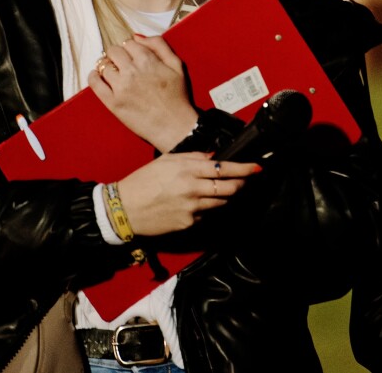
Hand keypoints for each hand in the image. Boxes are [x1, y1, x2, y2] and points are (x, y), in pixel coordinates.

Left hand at [88, 34, 197, 151]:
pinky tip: (97, 77)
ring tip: (113, 72)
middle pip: (113, 52)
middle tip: (122, 63)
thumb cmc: (178, 96)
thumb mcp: (176, 65)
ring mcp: (120, 87)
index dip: (130, 48)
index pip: (128, 43)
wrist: (174, 126)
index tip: (132, 55)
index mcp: (147, 60)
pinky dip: (93, 77)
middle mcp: (131, 71)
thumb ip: (159, 45)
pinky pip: (95, 84)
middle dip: (117, 55)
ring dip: (107, 66)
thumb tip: (136, 36)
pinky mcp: (113, 103)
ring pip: (103, 66)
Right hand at [117, 152, 260, 234]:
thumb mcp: (167, 160)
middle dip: (241, 184)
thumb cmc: (144, 181)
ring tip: (218, 191)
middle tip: (246, 180)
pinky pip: (205, 216)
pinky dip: (206, 210)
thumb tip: (214, 157)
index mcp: (188, 170)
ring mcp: (192, 208)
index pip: (225, 168)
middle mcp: (193, 189)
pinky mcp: (188, 224)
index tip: (257, 168)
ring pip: (221, 203)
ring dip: (225, 197)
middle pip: (230, 188)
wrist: (124, 209)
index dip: (244, 169)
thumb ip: (193, 157)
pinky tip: (194, 205)